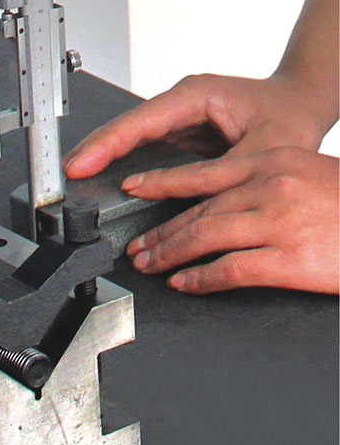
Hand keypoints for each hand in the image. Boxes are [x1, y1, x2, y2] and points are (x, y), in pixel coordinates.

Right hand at [63, 73, 328, 179]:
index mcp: (194, 96)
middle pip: (122, 128)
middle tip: (63, 177)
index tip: (80, 165)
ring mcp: (175, 119)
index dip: (104, 146)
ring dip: (101, 158)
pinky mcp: (176, 135)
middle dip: (92, 151)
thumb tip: (185, 206)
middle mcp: (179, 104)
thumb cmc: (289, 115)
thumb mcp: (262, 150)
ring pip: (127, 139)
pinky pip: (139, 150)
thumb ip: (219, 178)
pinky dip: (119, 165)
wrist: (302, 104)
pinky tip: (103, 180)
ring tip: (74, 179)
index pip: (137, 122)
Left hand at [121, 147, 338, 293]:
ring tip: (149, 265)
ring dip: (170, 254)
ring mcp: (281, 223)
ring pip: (205, 238)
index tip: (134, 188)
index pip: (205, 173)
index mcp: (276, 161)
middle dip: (161, 231)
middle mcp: (273, 187)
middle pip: (199, 211)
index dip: (163, 182)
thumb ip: (266, 182)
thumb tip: (220, 204)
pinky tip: (184, 283)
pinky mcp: (290, 260)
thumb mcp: (310, 174)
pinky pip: (230, 270)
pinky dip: (200, 279)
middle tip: (136, 246)